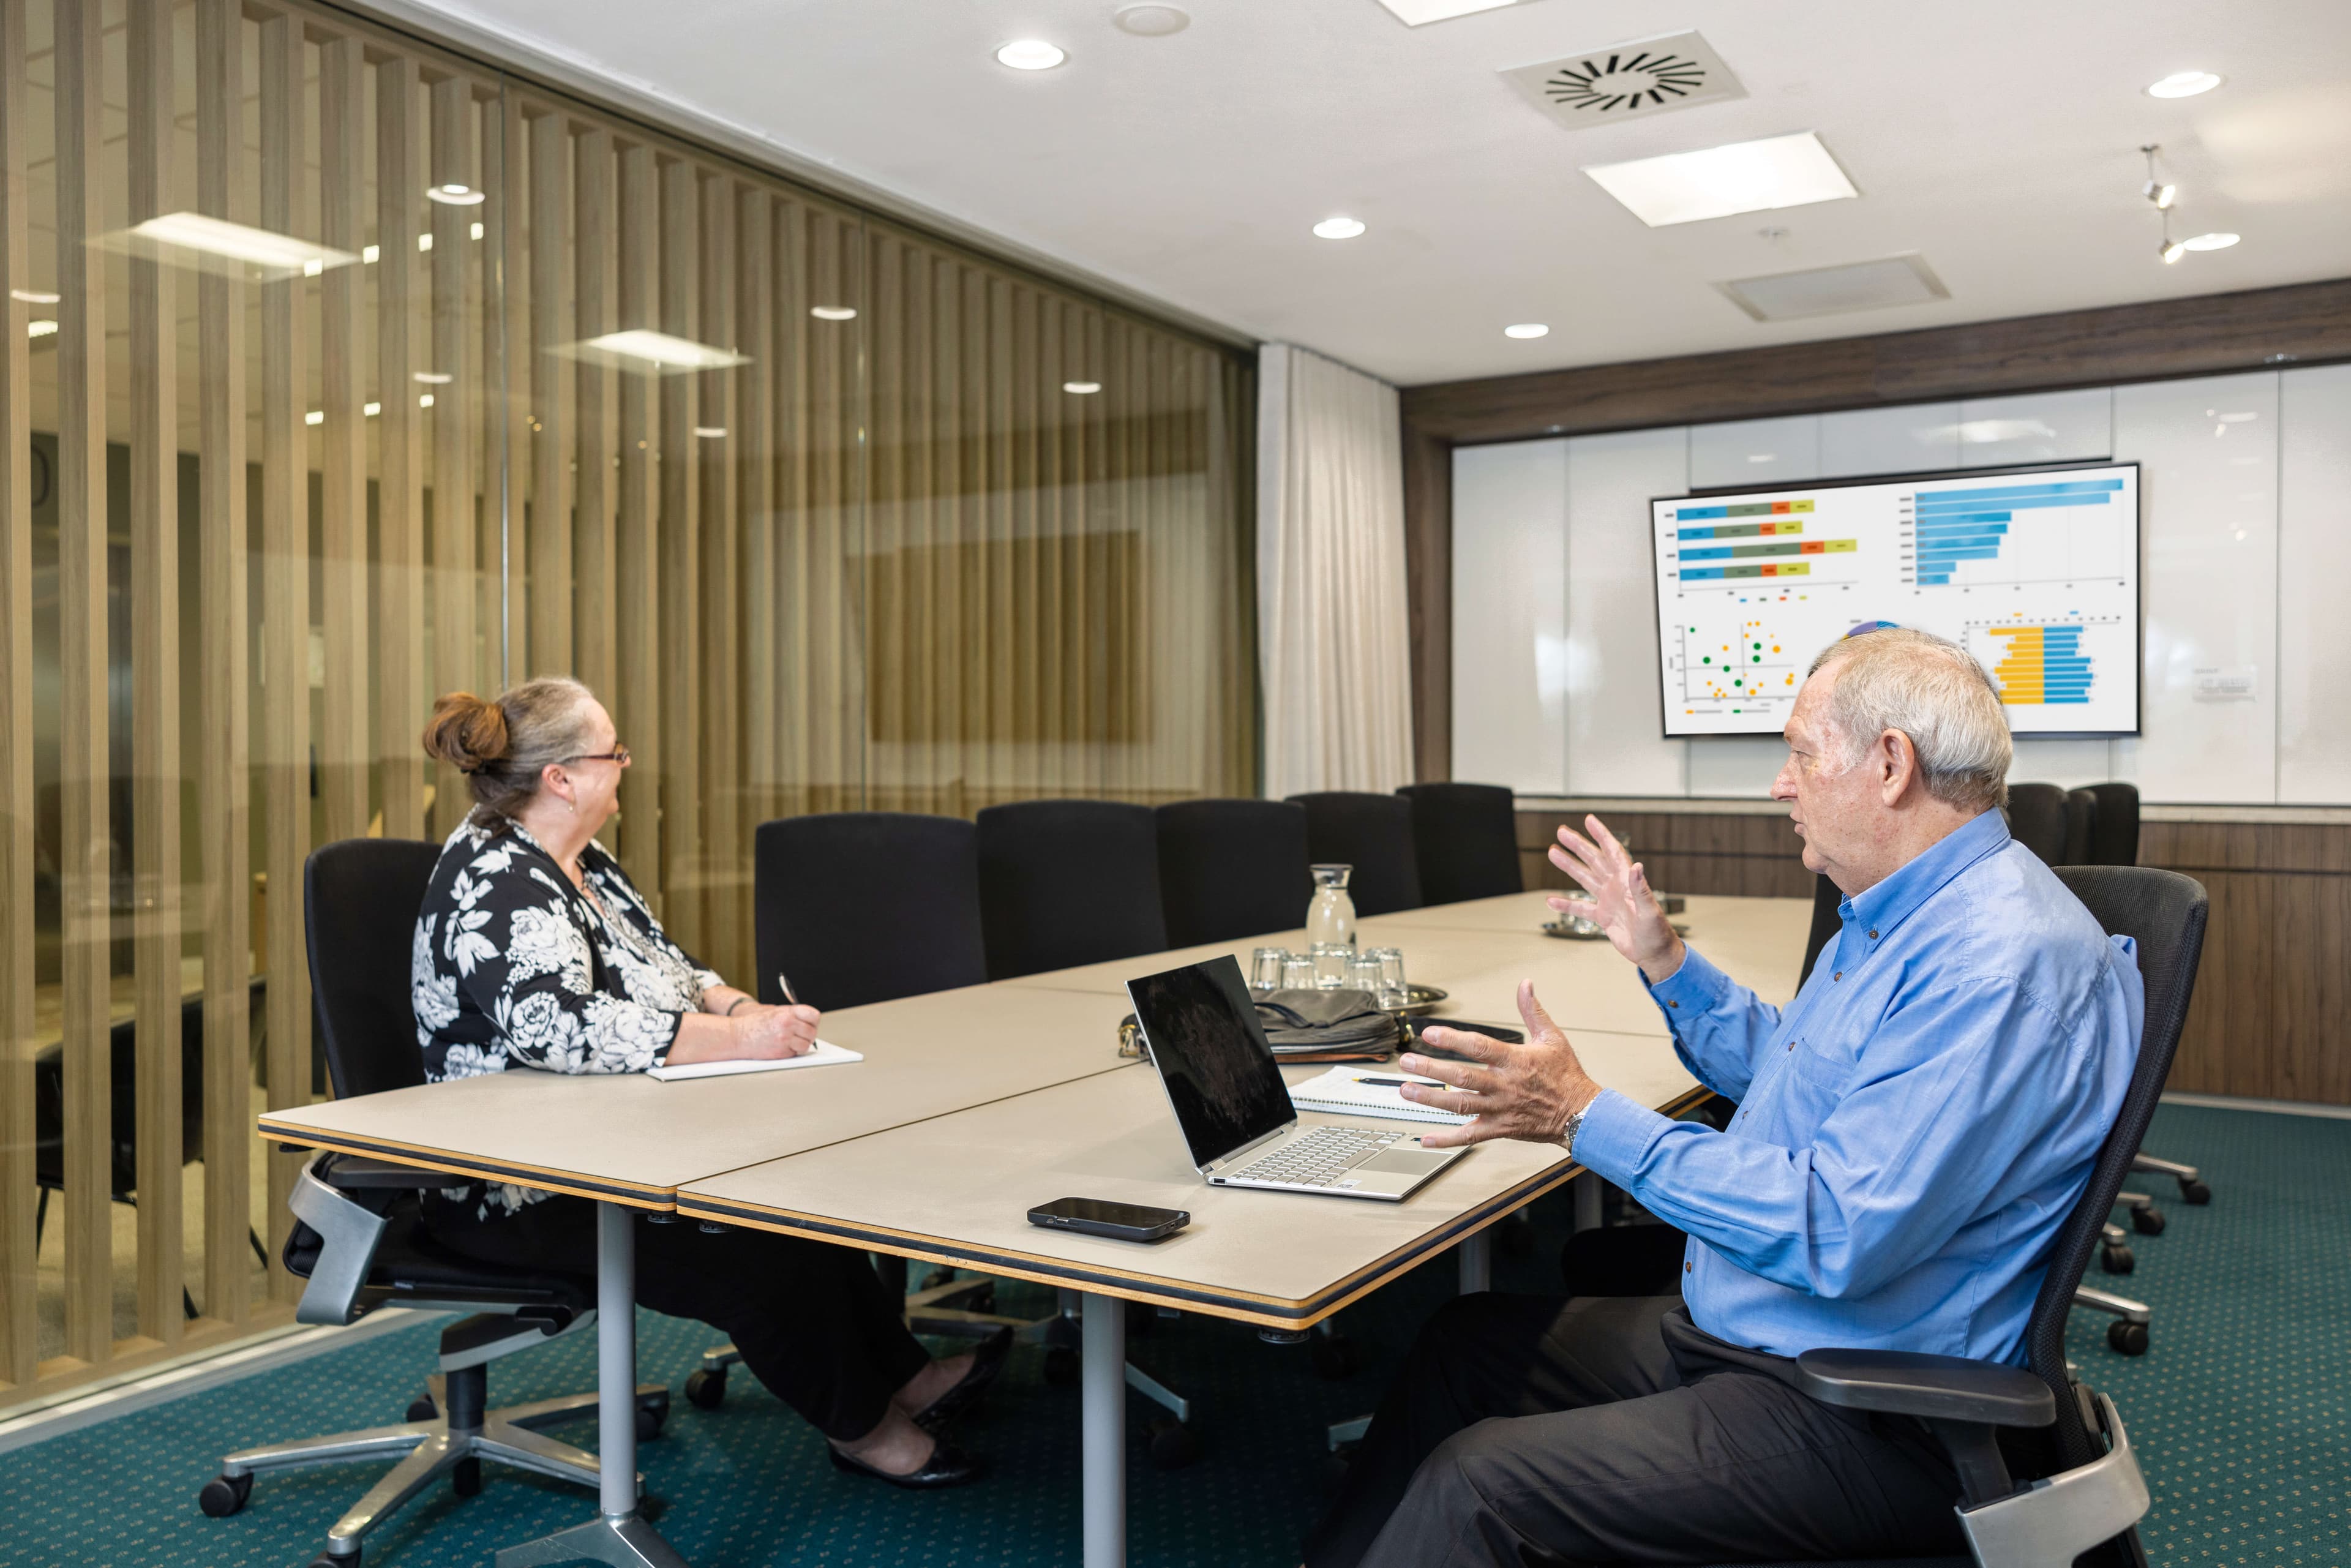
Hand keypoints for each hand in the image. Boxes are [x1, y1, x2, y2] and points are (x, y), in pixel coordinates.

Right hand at [731, 1003, 820, 1059]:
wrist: (738, 1035)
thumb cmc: (754, 1024)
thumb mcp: (774, 1012)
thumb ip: (792, 1015)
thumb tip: (809, 1022)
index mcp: (788, 1012)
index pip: (814, 1016)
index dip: (813, 1022)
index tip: (810, 1024)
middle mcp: (788, 1024)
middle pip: (812, 1032)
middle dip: (808, 1035)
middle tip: (801, 1036)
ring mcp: (785, 1039)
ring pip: (806, 1045)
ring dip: (801, 1045)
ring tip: (791, 1042)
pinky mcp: (781, 1052)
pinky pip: (795, 1053)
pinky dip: (792, 1052)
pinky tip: (782, 1047)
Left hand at [1398, 981, 1601, 1149]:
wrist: (1581, 1114)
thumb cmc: (1567, 1076)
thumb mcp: (1552, 1038)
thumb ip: (1533, 1011)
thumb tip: (1525, 985)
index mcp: (1515, 1061)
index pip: (1478, 1048)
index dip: (1452, 1041)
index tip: (1430, 1035)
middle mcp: (1504, 1086)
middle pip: (1461, 1077)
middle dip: (1430, 1069)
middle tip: (1406, 1062)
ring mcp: (1500, 1109)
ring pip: (1459, 1105)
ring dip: (1430, 1099)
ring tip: (1406, 1090)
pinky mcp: (1500, 1129)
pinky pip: (1470, 1136)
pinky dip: (1447, 1139)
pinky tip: (1427, 1138)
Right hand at [1548, 814, 1683, 982]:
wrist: (1654, 954)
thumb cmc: (1657, 933)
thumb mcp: (1650, 911)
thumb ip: (1641, 889)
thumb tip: (1638, 867)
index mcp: (1627, 881)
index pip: (1613, 852)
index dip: (1601, 835)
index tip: (1589, 820)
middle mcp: (1616, 886)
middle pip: (1594, 860)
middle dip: (1578, 845)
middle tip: (1561, 832)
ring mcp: (1608, 900)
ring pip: (1585, 878)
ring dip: (1569, 866)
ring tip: (1553, 852)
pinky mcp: (1603, 917)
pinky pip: (1580, 908)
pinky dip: (1566, 904)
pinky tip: (1551, 900)